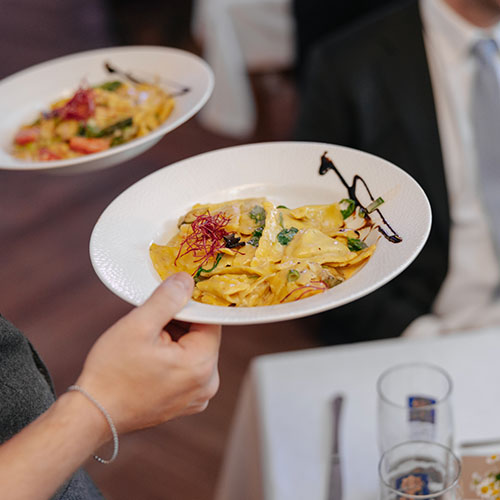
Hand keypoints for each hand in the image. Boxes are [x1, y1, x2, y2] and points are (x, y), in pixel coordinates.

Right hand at [74, 272, 220, 435]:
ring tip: (146, 342)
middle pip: (202, 336)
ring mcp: (197, 396)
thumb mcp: (139, 325)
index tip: (169, 297)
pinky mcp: (185, 402)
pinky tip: (148, 357)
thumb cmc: (112, 373)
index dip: (190, 305)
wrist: (92, 416)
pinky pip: (186, 368)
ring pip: (193, 351)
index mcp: (202, 365)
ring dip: (174, 339)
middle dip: (179, 323)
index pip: (210, 320)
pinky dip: (172, 356)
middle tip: (150, 322)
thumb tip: (187, 280)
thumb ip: (167, 299)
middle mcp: (208, 384)